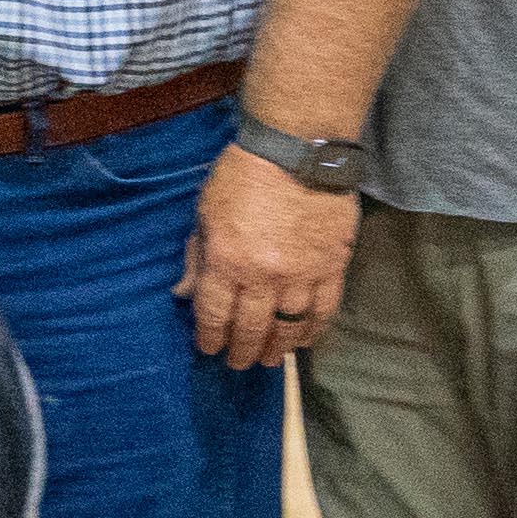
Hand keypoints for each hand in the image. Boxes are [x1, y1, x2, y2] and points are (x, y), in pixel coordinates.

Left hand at [181, 143, 356, 369]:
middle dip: (242, 349)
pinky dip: (314, 329)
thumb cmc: (241, 178)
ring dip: (279, 347)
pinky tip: (305, 340)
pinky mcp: (334, 268)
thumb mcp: (205, 215)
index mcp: (226, 261)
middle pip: (251, 326)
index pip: (214, 312)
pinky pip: (325, 310)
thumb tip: (182, 294)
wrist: (298, 154)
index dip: (210, 336)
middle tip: (239, 364)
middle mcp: (263, 275)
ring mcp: (302, 274)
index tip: (208, 349)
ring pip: (290, 325)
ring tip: (270, 359)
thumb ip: (196, 258)